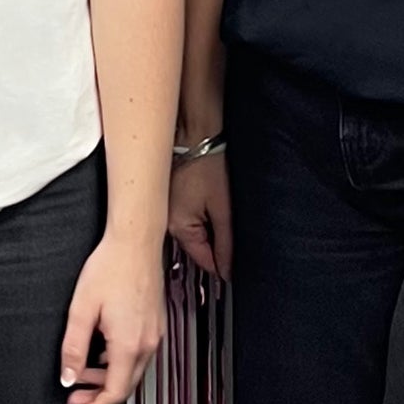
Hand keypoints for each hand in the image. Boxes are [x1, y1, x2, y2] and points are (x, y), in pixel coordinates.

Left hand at [59, 231, 165, 403]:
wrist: (136, 242)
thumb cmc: (111, 266)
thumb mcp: (81, 308)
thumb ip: (73, 347)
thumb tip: (68, 377)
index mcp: (129, 344)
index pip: (115, 393)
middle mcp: (147, 343)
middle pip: (124, 386)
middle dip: (98, 396)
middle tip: (74, 396)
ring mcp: (154, 334)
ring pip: (132, 371)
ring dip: (107, 379)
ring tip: (82, 374)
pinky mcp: (155, 324)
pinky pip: (138, 355)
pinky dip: (118, 363)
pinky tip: (101, 354)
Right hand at [168, 153, 230, 282]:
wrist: (194, 133)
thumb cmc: (207, 164)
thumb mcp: (223, 208)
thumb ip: (225, 243)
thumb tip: (228, 271)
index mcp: (178, 228)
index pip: (204, 261)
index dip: (224, 263)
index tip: (238, 259)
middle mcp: (166, 222)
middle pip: (197, 247)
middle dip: (216, 242)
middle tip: (230, 224)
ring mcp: (166, 209)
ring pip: (193, 232)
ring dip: (208, 227)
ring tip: (220, 207)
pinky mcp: (169, 198)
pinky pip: (187, 217)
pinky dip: (200, 214)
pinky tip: (209, 200)